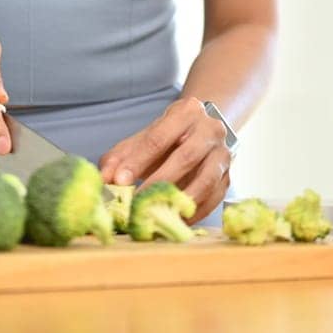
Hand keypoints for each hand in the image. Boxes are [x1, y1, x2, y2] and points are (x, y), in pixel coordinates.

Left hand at [98, 96, 230, 224]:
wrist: (203, 130)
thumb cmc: (168, 136)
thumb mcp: (144, 138)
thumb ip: (121, 156)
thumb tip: (104, 179)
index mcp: (186, 112)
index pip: (159, 137)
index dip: (138, 161)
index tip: (119, 181)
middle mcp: (210, 129)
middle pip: (186, 158)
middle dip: (158, 182)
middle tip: (136, 202)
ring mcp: (223, 154)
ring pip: (206, 180)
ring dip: (180, 200)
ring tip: (158, 215)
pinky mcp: (228, 177)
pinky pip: (214, 198)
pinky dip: (195, 213)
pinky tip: (176, 220)